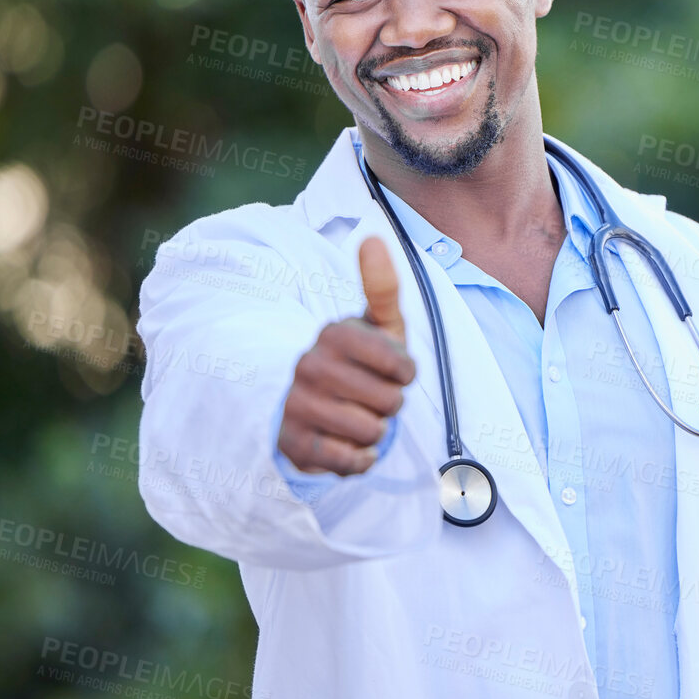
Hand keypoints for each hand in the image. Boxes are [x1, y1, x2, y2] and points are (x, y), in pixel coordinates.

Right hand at [276, 236, 415, 474]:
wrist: (314, 408)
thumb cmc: (360, 362)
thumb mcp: (377, 324)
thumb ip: (381, 286)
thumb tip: (373, 237)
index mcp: (333, 333)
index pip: (401, 365)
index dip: (406, 375)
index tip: (394, 371)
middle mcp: (309, 366)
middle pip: (390, 402)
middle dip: (391, 406)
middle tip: (372, 397)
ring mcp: (296, 405)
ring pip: (370, 432)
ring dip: (375, 432)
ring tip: (359, 418)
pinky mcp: (292, 445)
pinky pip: (348, 460)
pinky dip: (358, 459)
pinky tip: (348, 445)